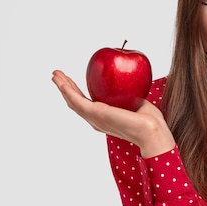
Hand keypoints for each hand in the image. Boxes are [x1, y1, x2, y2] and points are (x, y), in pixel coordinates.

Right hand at [51, 70, 174, 156]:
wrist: (151, 130)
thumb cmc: (149, 119)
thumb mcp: (135, 101)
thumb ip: (126, 94)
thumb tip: (127, 80)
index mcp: (104, 118)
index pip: (85, 103)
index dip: (76, 92)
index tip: (70, 80)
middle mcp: (96, 120)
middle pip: (75, 102)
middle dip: (65, 88)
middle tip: (56, 75)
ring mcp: (94, 118)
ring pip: (72, 101)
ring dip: (62, 87)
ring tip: (55, 75)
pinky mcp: (95, 114)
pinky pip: (77, 101)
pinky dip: (68, 90)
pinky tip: (62, 82)